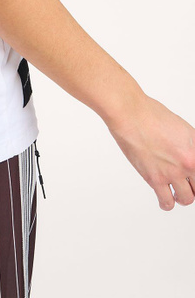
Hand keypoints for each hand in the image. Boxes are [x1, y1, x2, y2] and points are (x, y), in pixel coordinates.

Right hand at [105, 93, 194, 209]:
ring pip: (186, 199)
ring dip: (182, 197)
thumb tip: (190, 153)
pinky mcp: (155, 179)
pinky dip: (167, 204)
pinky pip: (167, 202)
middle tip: (188, 184)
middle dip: (193, 186)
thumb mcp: (181, 127)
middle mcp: (188, 163)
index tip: (192, 177)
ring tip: (177, 193)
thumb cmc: (150, 114)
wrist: (130, 114)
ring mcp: (172, 172)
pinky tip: (165, 200)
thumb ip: (190, 145)